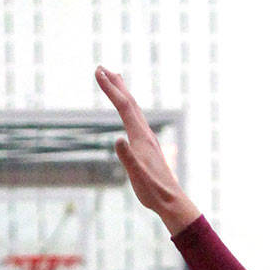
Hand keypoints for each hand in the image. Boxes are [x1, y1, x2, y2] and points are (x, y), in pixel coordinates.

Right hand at [94, 65, 200, 234]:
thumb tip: (117, 139)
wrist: (171, 201)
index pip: (123, 106)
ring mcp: (148, 139)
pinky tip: (128, 113)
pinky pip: (137, 120)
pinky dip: (129, 108)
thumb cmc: (153, 191)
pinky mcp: (148, 146)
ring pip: (135, 109)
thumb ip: (127, 157)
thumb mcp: (136, 176)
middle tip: (101, 68)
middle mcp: (146, 133)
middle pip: (130, 102)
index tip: (98, 72)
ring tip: (116, 80)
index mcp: (141, 137)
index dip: (110, 89)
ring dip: (123, 93)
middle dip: (115, 84)